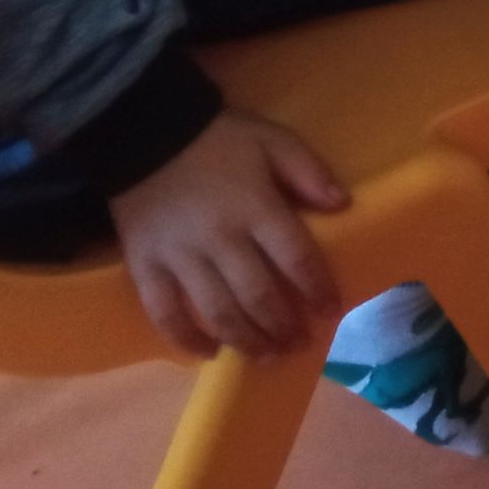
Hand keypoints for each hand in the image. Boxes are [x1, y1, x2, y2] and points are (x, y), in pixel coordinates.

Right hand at [109, 111, 345, 358]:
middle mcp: (220, 239)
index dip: (317, 288)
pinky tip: (210, 352)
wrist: (146, 132)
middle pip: (258, 295)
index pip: (296, 257)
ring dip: (247, 340)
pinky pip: (165, 314)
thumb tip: (343, 205)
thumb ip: (308, 171)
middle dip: (284, 326)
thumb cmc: (219, 139)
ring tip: (268, 356)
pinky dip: (187, 339)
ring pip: (218, 311)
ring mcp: (180, 257)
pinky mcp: (145, 267)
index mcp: (256, 207)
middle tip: (299, 344)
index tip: (331, 311)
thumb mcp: (272, 139)